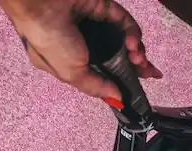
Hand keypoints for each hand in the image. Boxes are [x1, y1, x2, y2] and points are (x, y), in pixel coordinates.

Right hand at [0, 0, 161, 101]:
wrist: (41, 3)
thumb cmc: (50, 40)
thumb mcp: (71, 73)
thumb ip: (96, 87)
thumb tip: (117, 99)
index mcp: (73, 61)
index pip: (104, 73)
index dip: (122, 80)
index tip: (138, 89)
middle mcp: (86, 43)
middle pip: (120, 57)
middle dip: (137, 67)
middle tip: (150, 73)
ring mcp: (96, 25)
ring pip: (125, 40)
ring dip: (136, 51)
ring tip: (138, 58)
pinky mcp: (104, 8)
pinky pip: (124, 23)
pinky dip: (132, 33)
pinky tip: (132, 43)